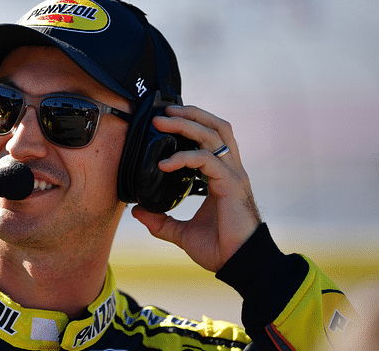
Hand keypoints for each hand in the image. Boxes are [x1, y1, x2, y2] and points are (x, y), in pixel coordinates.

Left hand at [131, 105, 260, 271]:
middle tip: (163, 113)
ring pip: (214, 135)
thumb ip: (161, 222)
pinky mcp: (231, 185)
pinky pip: (206, 160)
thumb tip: (137, 213)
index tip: (166, 123)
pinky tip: (165, 163)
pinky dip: (184, 157)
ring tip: (164, 122)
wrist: (241, 265)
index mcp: (221, 177)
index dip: (192, 126)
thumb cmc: (220, 249)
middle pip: (216, 127)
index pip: (211, 139)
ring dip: (188, 124)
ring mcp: (233, 175)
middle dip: (189, 115)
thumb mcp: (182, 233)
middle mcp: (230, 170)